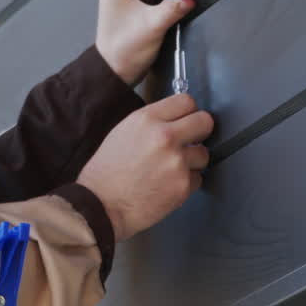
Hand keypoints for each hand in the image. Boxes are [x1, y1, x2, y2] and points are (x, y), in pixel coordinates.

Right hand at [77, 93, 212, 241]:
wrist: (101, 204)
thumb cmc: (107, 171)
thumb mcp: (124, 131)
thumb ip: (152, 123)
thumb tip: (176, 121)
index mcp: (147, 119)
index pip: (186, 101)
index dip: (188, 112)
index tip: (186, 121)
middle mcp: (164, 136)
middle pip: (204, 122)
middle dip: (200, 132)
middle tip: (190, 141)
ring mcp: (176, 161)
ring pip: (204, 153)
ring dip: (192, 161)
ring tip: (170, 169)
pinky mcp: (183, 185)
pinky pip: (197, 178)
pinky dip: (186, 183)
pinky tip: (166, 185)